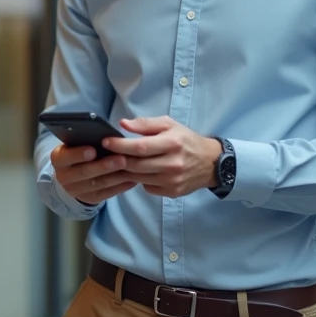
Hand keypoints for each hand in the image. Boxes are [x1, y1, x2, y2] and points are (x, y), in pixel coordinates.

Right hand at [51, 145, 136, 205]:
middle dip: (104, 166)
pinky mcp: (90, 199)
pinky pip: (107, 193)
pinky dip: (121, 186)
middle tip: (121, 159)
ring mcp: (76, 190)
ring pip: (98, 183)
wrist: (73, 174)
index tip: (93, 150)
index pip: (66, 156)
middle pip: (84, 172)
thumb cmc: (79, 151)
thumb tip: (105, 136)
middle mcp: (64, 177)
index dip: (78, 154)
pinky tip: (133, 179)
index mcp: (58, 158)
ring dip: (116, 176)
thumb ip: (86, 138)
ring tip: (131, 167)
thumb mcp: (76, 143)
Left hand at [104, 116, 222, 197]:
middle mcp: (173, 164)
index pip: (140, 147)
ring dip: (127, 170)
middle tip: (107, 154)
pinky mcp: (172, 192)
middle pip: (136, 165)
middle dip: (118, 159)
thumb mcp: (169, 125)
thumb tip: (123, 124)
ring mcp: (173, 181)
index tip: (106, 142)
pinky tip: (140, 172)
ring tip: (120, 162)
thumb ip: (145, 124)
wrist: (210, 162)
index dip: (120, 145)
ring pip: (139, 178)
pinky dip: (140, 180)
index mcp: (172, 143)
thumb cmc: (186, 140)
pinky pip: (147, 187)